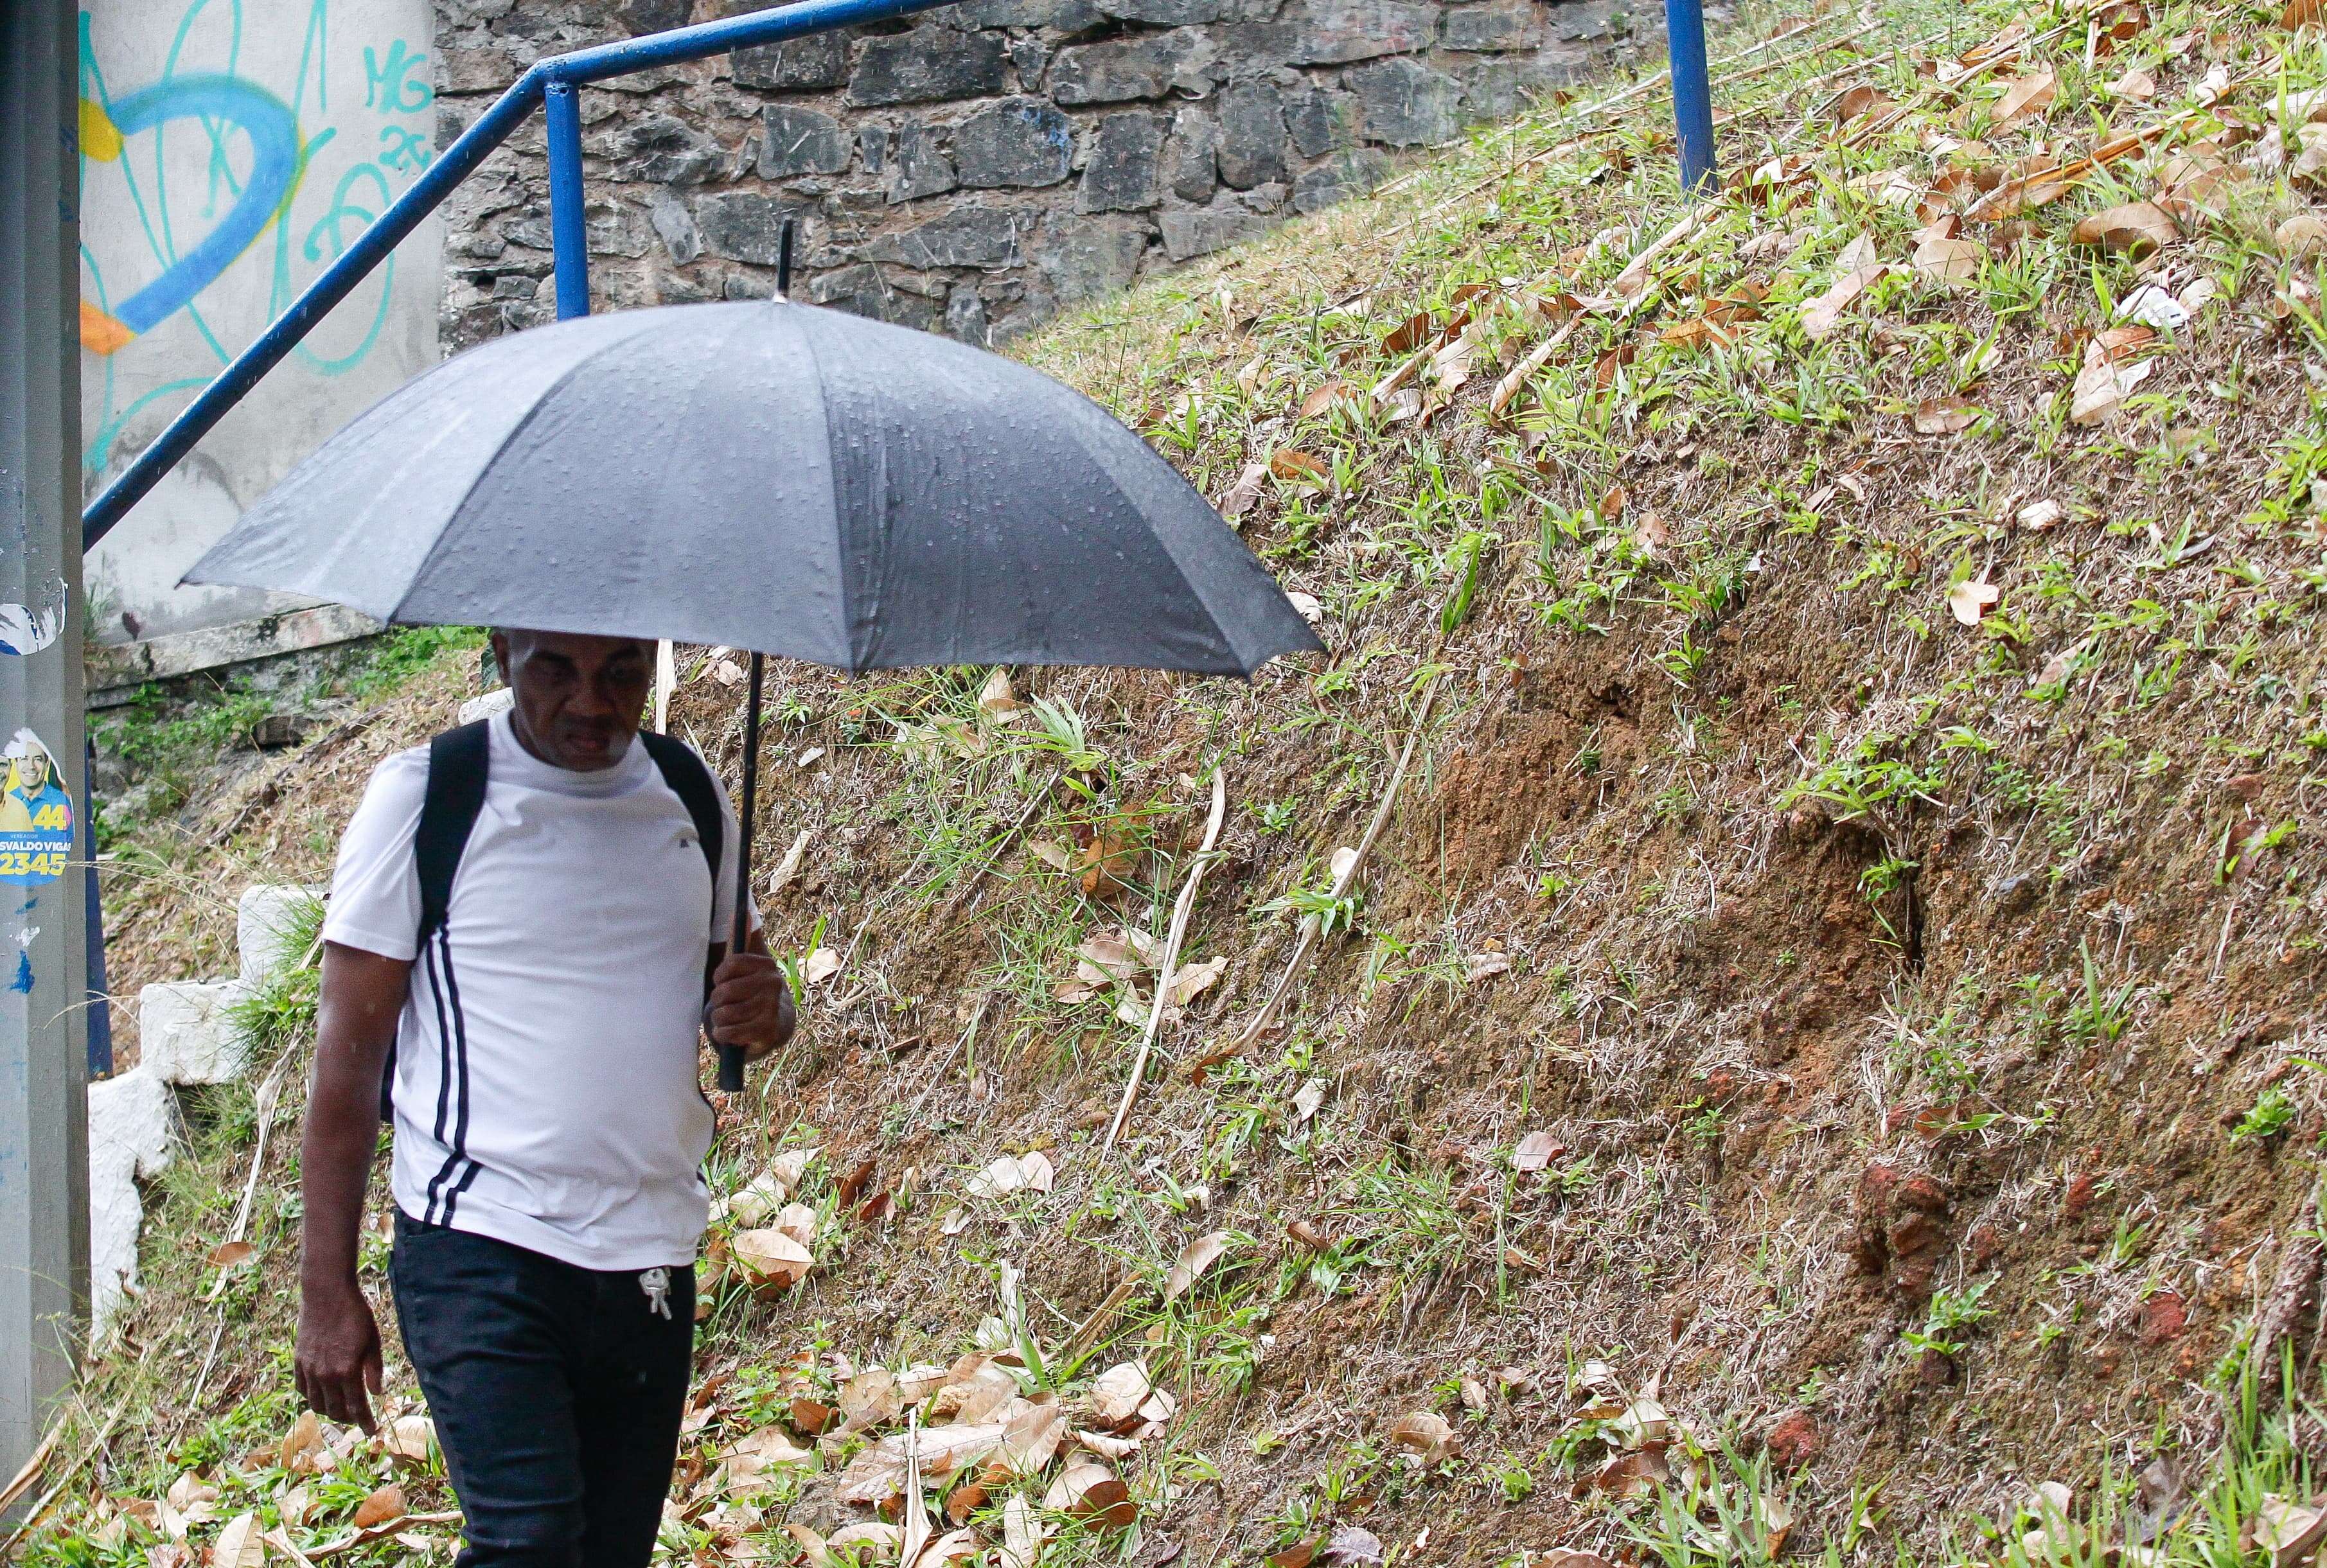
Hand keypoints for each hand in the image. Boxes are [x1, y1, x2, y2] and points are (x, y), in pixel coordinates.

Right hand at [295, 1277, 383, 1432]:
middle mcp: (325, 1375)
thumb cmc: (355, 1315)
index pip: (357, 1407)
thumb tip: (377, 1394)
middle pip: (335, 1410)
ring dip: (329, 1412)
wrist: (326, 1295)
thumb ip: (374, 1370)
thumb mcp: (373, 1341)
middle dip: (348, 1419)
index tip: (372, 1432)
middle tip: (358, 1419)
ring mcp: (309, 1369)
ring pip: (316, 1404)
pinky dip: (312, 1398)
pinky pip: (302, 1390)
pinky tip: (322, 1396)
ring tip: (341, 1410)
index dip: (365, 1422)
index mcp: (347, 1371)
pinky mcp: (298, 1362)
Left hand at [708, 950, 794, 1060]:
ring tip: (727, 1018)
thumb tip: (741, 911)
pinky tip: (728, 1032)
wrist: (774, 1024)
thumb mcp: (745, 966)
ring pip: (727, 1013)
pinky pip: (732, 1032)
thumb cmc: (751, 991)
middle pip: (725, 990)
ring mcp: (772, 1007)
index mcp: (766, 965)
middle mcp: (773, 983)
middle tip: (724, 1004)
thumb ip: (739, 940)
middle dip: (717, 1001)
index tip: (721, 982)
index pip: (730, 964)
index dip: (719, 977)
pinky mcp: (768, 1030)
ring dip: (720, 1019)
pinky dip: (724, 1034)